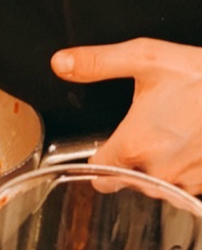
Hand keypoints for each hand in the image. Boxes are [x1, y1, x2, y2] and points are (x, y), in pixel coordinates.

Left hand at [51, 38, 201, 192]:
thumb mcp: (145, 59)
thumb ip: (98, 63)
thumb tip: (61, 63)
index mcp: (135, 145)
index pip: (98, 174)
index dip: (97, 159)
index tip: (104, 146)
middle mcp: (159, 172)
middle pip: (127, 181)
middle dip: (129, 162)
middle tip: (145, 131)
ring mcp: (187, 184)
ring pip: (157, 187)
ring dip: (158, 169)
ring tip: (171, 135)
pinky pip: (186, 190)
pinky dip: (184, 172)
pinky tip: (191, 145)